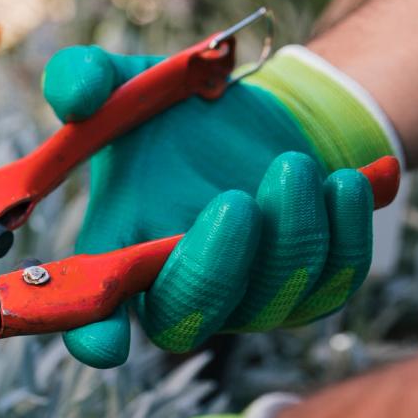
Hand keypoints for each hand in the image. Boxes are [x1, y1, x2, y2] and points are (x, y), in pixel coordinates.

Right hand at [43, 45, 393, 367]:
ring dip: (288, 233)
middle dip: (213, 268)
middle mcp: (177, 293)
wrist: (265, 121)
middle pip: (186, 322)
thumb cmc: (180, 117)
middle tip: (236, 198)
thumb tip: (75, 96)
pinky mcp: (310, 291)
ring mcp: (247, 302)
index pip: (95, 321)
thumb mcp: (126, 84)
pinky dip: (341, 233)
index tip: (104, 338)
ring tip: (293, 163)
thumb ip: (83, 78)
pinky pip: (333, 284)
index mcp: (118, 258)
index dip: (95, 338)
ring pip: (271, 303)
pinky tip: (340, 181)